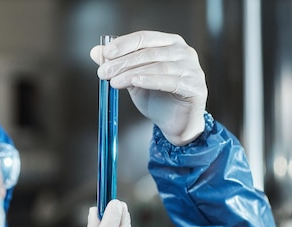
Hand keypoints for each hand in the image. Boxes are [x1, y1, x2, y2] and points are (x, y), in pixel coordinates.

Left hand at [91, 30, 207, 145]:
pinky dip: (150, 80)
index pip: (145, 37)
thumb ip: (119, 64)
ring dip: (132, 72)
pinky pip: (170, 81)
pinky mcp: (195, 87)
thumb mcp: (133, 79)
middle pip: (149, 52)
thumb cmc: (158, 99)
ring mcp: (192, 69)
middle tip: (104, 72)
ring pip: (158, 66)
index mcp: (170, 43)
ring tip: (114, 81)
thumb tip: (96, 51)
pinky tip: (135, 82)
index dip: (124, 44)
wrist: (175, 125)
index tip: (105, 54)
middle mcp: (184, 52)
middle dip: (123, 61)